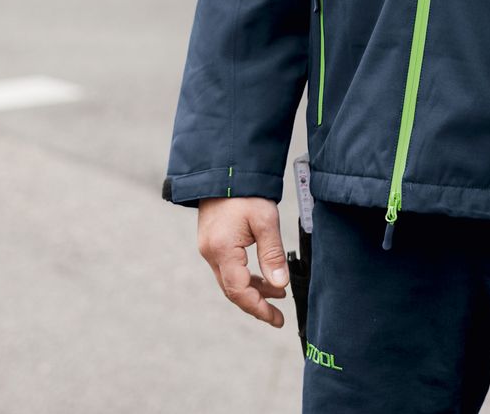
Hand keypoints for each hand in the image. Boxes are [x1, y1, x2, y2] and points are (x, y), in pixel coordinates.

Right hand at [196, 195, 289, 326]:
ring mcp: (209, 249)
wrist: (224, 170)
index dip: (259, 309)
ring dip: (253, 291)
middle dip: (256, 305)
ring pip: (230, 281)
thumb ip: (272, 254)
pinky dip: (245, 278)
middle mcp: (210, 254)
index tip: (277, 319)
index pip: (240, 291)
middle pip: (232, 291)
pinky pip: (228, 270)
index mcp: (222, 250)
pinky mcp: (212, 243)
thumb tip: (280, 284)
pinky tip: (263, 278)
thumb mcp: (266, 220)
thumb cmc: (245, 192)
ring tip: (278, 294)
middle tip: (279, 315)